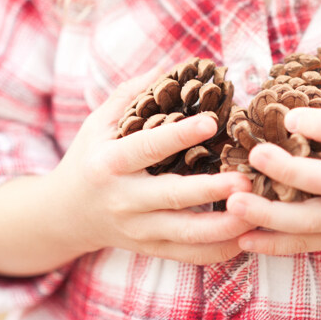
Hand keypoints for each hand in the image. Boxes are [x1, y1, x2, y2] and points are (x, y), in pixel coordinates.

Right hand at [47, 71, 254, 264]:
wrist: (65, 215)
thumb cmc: (90, 157)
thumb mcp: (99, 121)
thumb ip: (132, 92)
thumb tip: (171, 64)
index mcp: (110, 162)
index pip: (148, 148)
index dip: (179, 136)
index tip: (212, 122)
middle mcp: (124, 199)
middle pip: (172, 197)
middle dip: (211, 190)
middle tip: (246, 177)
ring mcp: (138, 229)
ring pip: (185, 234)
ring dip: (223, 226)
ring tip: (255, 208)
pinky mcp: (150, 249)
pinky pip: (188, 255)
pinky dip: (219, 251)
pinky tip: (247, 237)